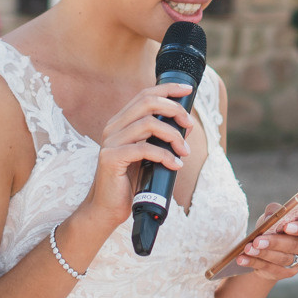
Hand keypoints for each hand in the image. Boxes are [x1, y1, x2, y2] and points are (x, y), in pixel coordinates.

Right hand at [77, 83, 194, 231]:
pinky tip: (175, 165)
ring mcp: (110, 141)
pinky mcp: (111, 158)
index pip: (145, 94)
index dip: (168, 89)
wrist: (107, 208)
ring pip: (149, 123)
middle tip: (189, 125)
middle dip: (174, 110)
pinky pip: (144, 148)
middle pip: (148, 102)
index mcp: (121, 122)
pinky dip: (165, 155)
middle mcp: (113, 127)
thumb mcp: (148, 154)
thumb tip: (186, 124)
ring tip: (183, 151)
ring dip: (173, 135)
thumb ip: (160, 137)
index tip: (188, 90)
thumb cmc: (130, 181)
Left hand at [231, 203, 297, 281]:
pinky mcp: (287, 273)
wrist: (269, 247)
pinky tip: (242, 258)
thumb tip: (272, 216)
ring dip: (263, 253)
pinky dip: (254, 262)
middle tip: (257, 240)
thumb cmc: (276, 226)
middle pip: (295, 246)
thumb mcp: (276, 215)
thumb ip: (276, 211)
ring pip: (282, 258)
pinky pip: (270, 268)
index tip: (285, 226)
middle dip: (275, 242)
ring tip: (247, 248)